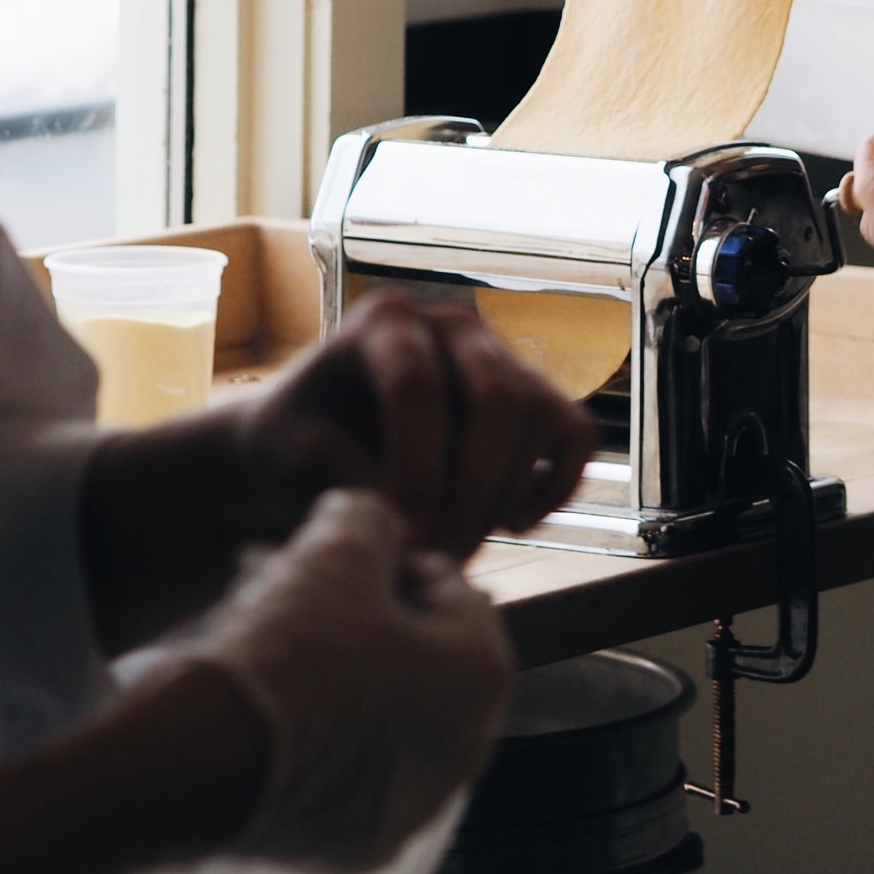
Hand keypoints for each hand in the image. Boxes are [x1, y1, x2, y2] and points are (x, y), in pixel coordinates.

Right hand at [179, 490, 512, 872]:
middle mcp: (466, 748)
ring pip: (383, 714)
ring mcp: (413, 807)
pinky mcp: (357, 848)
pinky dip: (318, 736)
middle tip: (301, 591)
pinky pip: (347, 772)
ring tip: (272, 639)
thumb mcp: (337, 546)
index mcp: (484, 674)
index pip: (453, 590)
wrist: (202, 763)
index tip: (339, 553)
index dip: (393, 559)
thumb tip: (376, 525)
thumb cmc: (291, 648)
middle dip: (363, 617)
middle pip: (419, 657)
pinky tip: (268, 704)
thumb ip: (372, 518)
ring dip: (339, 673)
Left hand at [240, 287, 597, 556]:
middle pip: (496, 395)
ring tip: (455, 549)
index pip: (418, 381)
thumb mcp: (296, 458)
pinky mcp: (537, 397)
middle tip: (439, 551)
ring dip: (503, 495)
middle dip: (472, 485)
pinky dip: (557, 485)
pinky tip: (511, 524)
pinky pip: (576, 434)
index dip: (416, 461)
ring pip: (537, 416)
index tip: (403, 531)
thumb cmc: (298, 447)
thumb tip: (413, 519)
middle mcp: (454, 326)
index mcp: (385, 321)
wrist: (317, 445)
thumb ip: (349, 478)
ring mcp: (502, 357)